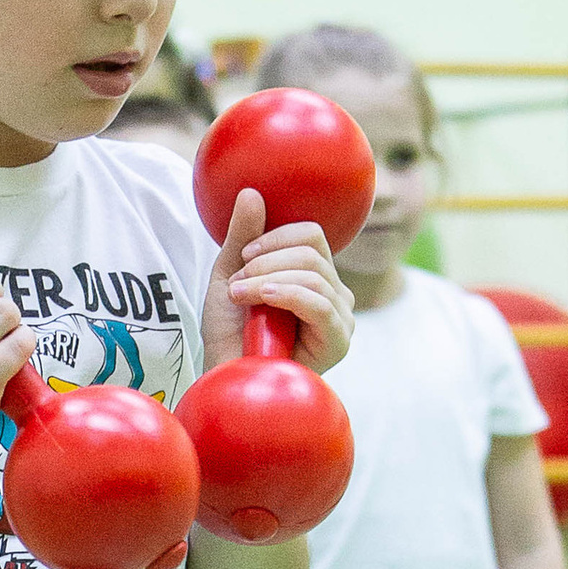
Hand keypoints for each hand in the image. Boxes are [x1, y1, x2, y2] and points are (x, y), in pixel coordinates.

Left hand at [202, 188, 352, 375]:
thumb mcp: (231, 275)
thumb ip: (243, 236)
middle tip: (238, 283)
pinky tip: (262, 299)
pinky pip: (320, 303)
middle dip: (267, 260)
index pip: (311, 235)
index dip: (276, 237)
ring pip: (313, 274)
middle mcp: (335, 294)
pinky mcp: (339, 340)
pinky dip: (287, 294)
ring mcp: (341, 318)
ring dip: (267, 279)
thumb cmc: (230, 334)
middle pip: (312, 251)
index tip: (244, 255)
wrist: (227, 376)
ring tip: (240, 297)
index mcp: (316, 276)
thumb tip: (251, 192)